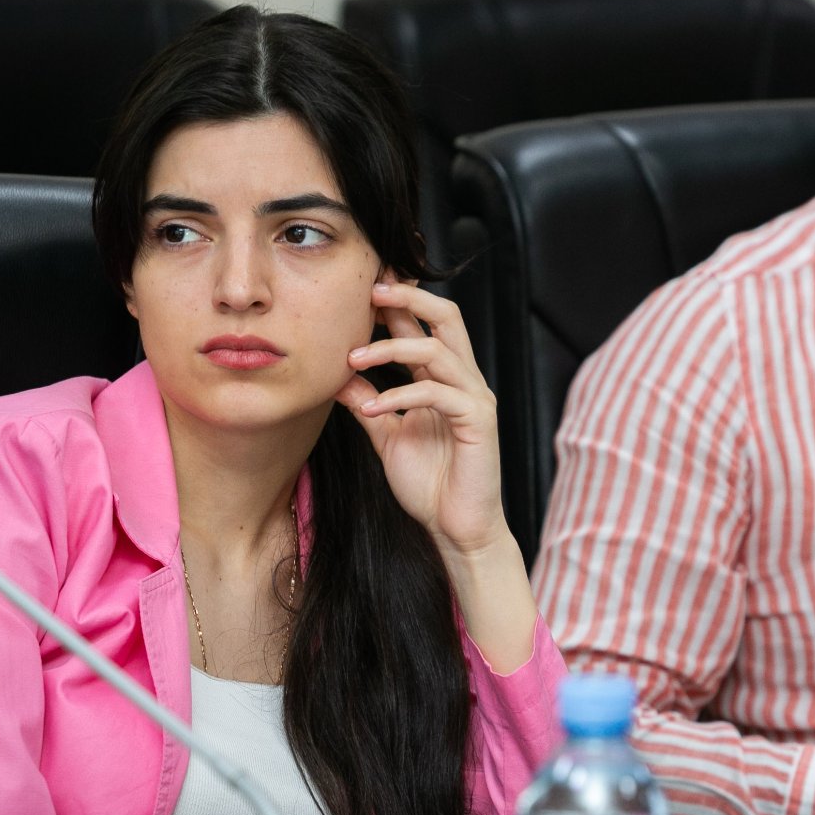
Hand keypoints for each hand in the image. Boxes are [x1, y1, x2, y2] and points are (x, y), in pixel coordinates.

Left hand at [336, 281, 508, 557]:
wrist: (458, 529)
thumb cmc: (429, 485)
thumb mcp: (387, 437)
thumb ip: (367, 404)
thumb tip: (336, 376)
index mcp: (442, 379)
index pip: (422, 325)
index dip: (396, 301)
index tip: (361, 285)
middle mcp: (463, 380)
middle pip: (446, 316)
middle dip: (409, 297)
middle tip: (371, 290)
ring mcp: (474, 398)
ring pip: (439, 349)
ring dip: (392, 347)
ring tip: (353, 359)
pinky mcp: (478, 421)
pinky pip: (439, 393)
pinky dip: (402, 394)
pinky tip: (374, 408)